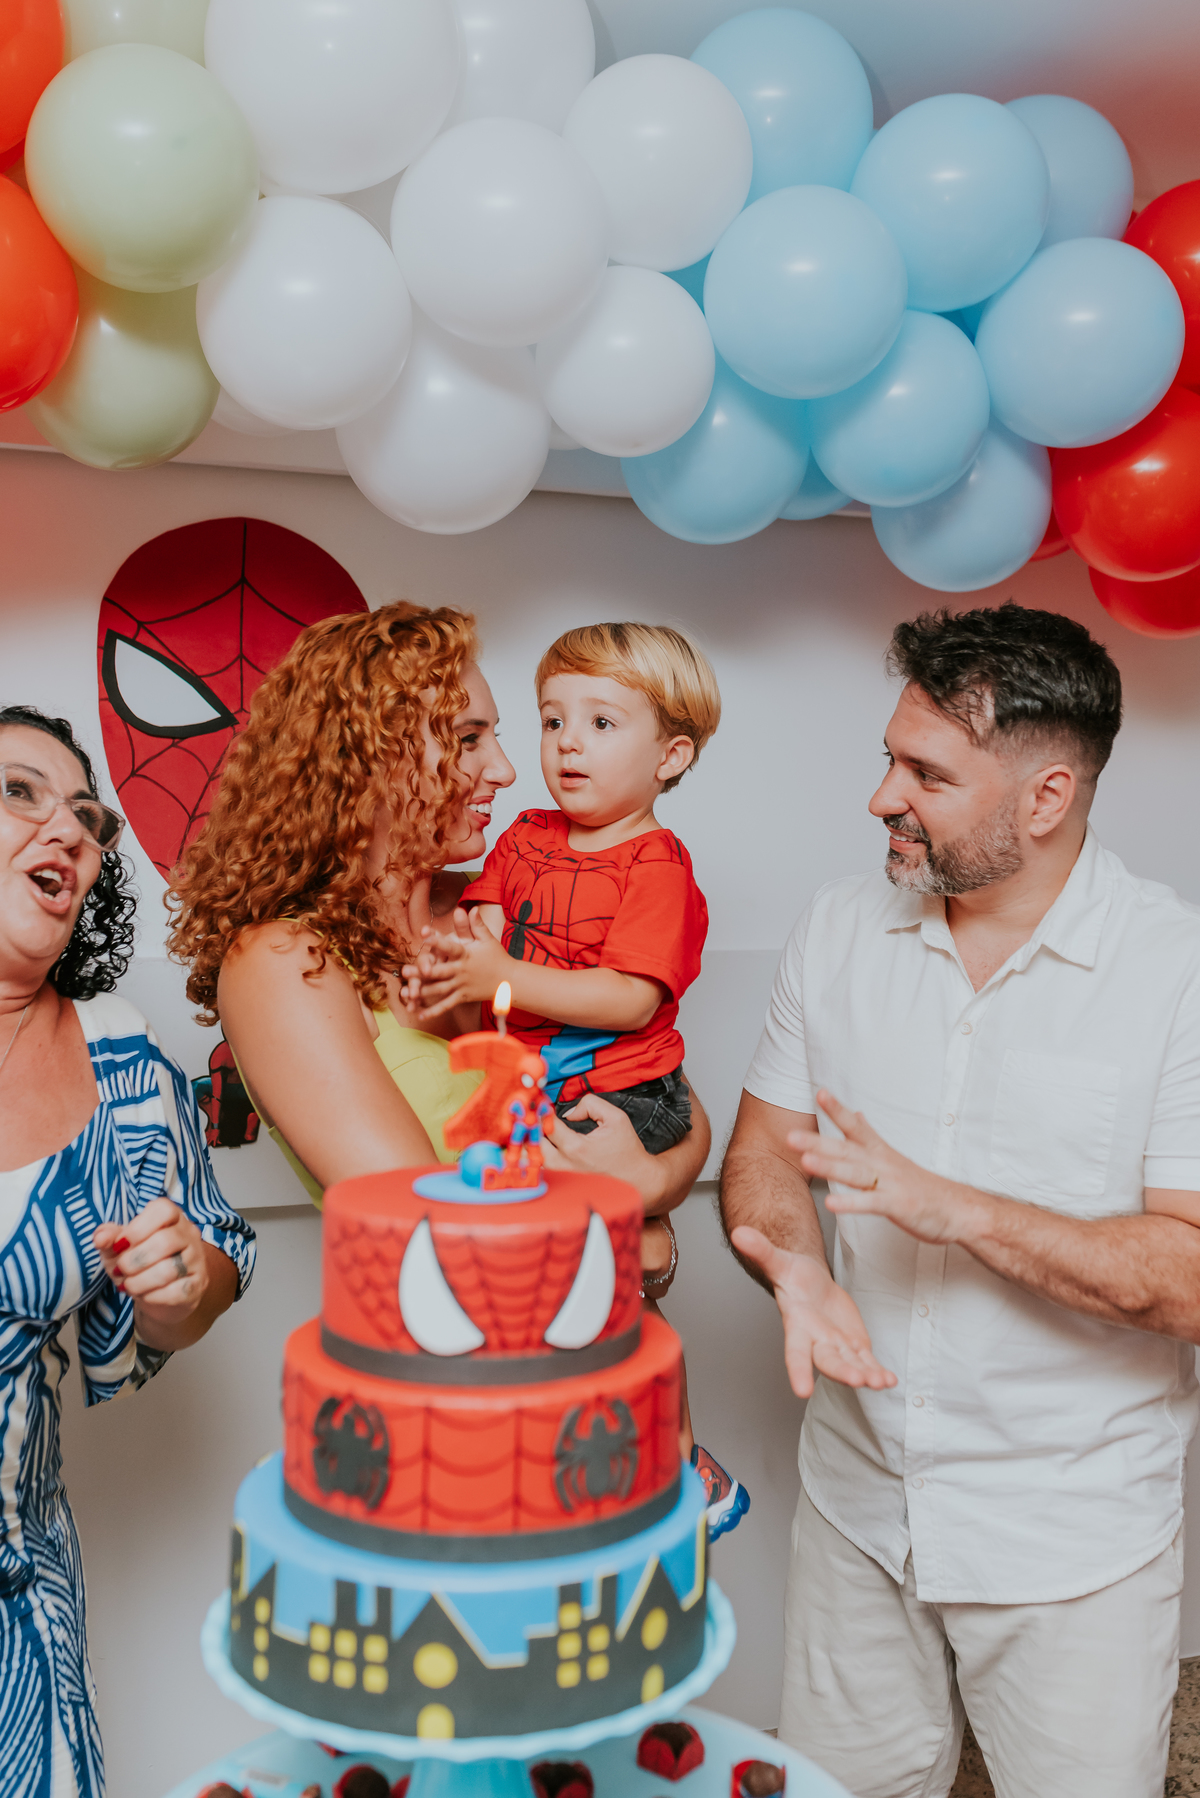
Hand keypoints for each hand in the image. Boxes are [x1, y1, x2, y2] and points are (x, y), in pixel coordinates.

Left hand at [94, 1200, 212, 1331]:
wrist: (160, 1295)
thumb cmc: (139, 1263)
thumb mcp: (119, 1248)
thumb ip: (109, 1238)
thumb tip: (100, 1238)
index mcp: (172, 1217)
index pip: (163, 1210)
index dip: (137, 1228)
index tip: (119, 1245)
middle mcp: (189, 1234)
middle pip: (165, 1241)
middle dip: (133, 1260)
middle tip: (120, 1269)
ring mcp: (197, 1260)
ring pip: (169, 1270)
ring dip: (139, 1281)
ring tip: (128, 1285)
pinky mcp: (197, 1285)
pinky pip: (175, 1292)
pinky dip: (151, 1297)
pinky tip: (144, 1296)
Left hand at [401, 909, 508, 1018]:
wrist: (510, 981)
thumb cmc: (497, 957)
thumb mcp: (488, 940)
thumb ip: (476, 925)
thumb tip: (470, 909)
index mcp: (466, 954)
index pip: (450, 946)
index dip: (437, 940)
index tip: (424, 935)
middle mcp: (462, 970)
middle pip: (439, 971)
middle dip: (422, 972)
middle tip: (405, 971)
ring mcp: (462, 985)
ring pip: (440, 989)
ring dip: (423, 991)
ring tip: (407, 994)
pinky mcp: (463, 997)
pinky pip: (447, 1005)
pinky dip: (434, 1010)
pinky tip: (420, 1014)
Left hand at [542, 1092, 666, 1209]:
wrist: (636, 1179)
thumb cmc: (627, 1150)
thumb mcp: (616, 1118)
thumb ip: (591, 1104)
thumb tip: (568, 1112)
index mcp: (577, 1147)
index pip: (547, 1124)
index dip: (541, 1111)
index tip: (540, 1104)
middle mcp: (565, 1165)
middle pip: (533, 1143)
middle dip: (531, 1127)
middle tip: (532, 1117)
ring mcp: (561, 1177)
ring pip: (532, 1159)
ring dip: (531, 1144)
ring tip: (533, 1131)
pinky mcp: (561, 1185)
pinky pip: (539, 1171)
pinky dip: (535, 1159)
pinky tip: (538, 1148)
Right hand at [731, 1224, 895, 1398]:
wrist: (810, 1281)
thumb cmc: (793, 1275)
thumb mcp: (779, 1261)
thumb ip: (762, 1251)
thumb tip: (739, 1233)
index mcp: (798, 1325)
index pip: (795, 1352)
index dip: (798, 1371)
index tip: (802, 1391)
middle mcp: (816, 1342)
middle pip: (829, 1361)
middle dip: (842, 1371)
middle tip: (856, 1379)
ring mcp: (838, 1347)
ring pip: (852, 1365)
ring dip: (866, 1375)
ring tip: (881, 1382)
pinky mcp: (855, 1345)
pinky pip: (868, 1362)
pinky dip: (878, 1373)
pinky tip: (889, 1381)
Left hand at [787, 1089, 991, 1244]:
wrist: (959, 1209)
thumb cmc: (923, 1185)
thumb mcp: (894, 1157)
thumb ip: (871, 1137)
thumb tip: (857, 1114)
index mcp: (881, 1152)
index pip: (856, 1126)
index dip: (838, 1109)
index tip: (819, 1092)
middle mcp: (883, 1164)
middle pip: (846, 1149)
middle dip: (817, 1141)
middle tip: (790, 1135)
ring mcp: (890, 1184)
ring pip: (855, 1173)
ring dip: (829, 1167)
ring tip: (805, 1161)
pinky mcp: (898, 1206)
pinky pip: (870, 1204)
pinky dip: (851, 1203)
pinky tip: (831, 1204)